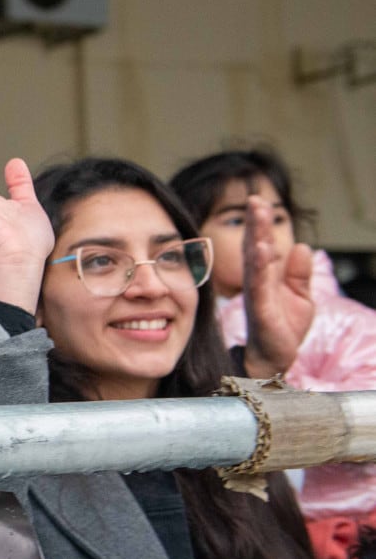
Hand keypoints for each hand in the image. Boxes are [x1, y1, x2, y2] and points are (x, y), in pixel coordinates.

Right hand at [242, 195, 313, 376]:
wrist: (276, 358)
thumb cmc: (283, 328)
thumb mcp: (300, 296)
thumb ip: (299, 273)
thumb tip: (303, 247)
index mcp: (266, 277)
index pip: (262, 245)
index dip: (260, 224)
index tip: (259, 202)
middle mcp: (257, 282)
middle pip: (255, 246)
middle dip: (255, 223)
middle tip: (255, 200)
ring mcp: (257, 294)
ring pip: (255, 260)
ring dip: (255, 236)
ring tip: (257, 215)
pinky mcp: (261, 308)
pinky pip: (259, 284)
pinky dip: (260, 266)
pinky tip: (261, 249)